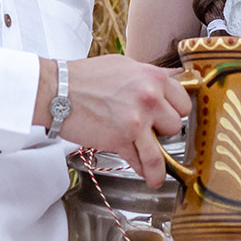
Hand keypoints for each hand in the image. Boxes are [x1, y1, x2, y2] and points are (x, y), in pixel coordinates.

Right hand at [40, 55, 190, 186]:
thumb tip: (172, 76)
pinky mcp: (121, 139)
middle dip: (164, 131)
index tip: (170, 117)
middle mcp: (149, 98)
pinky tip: (142, 173)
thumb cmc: (86, 77)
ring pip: (160, 152)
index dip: (175, 111)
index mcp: (153, 77)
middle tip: (151, 132)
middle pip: (175, 125)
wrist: (58, 89)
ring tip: (157, 175)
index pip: (182, 101)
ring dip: (159, 166)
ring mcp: (136, 120)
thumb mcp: (124, 65)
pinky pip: (139, 160)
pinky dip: (141, 170)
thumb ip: (149, 76)